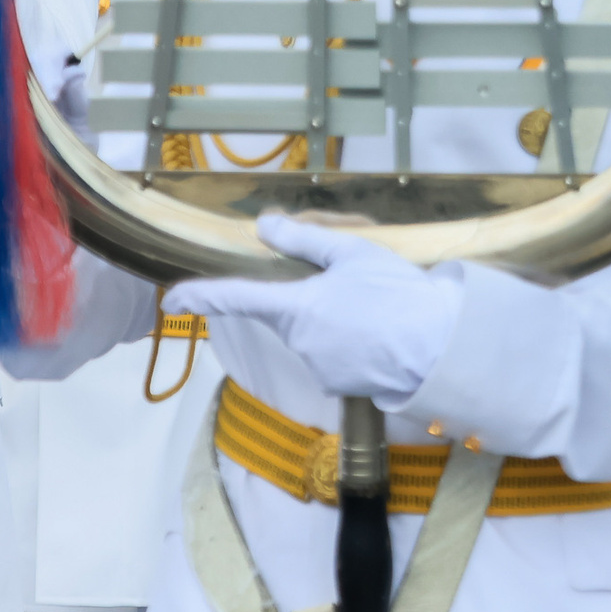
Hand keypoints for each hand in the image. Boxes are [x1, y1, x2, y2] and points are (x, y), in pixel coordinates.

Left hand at [163, 214, 463, 401]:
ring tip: (379, 312)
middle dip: (314, 302)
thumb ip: (304, 241)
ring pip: (315, 337)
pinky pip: (335, 358)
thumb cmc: (397, 294)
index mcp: (296, 307)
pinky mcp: (339, 385)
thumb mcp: (353, 254)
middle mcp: (299, 341)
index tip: (173, 300)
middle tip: (359, 288)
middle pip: (291, 315)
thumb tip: (265, 226)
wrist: (437, 347)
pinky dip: (352, 346)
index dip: (201, 297)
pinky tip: (380, 335)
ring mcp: (318, 367)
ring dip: (336, 324)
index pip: (236, 299)